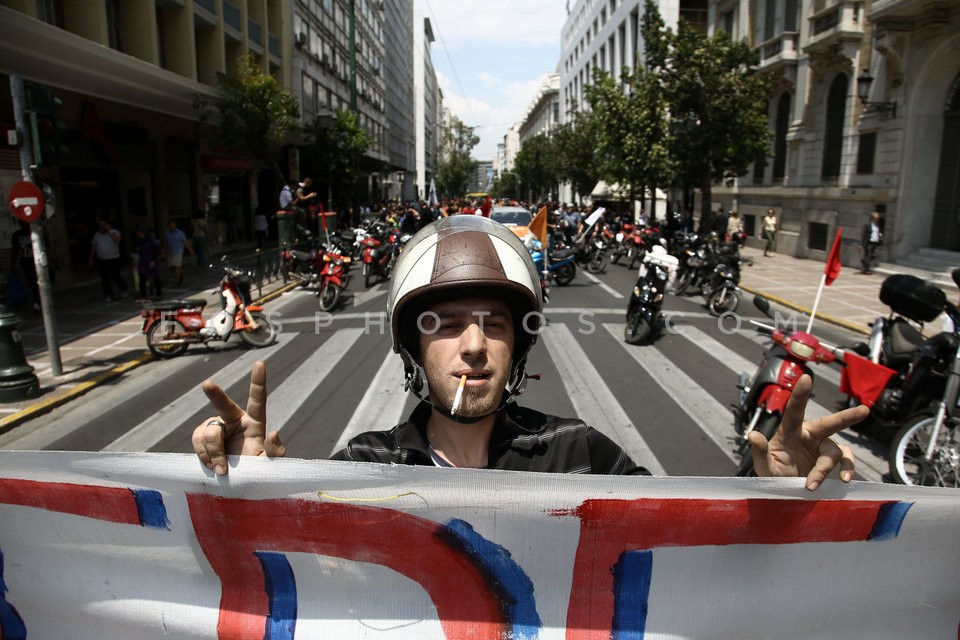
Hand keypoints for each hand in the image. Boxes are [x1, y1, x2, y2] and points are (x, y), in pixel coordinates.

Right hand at [191, 361, 284, 475]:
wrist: (233, 486)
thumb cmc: (255, 472)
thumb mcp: (268, 465)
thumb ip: (275, 452)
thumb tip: (273, 432)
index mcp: (254, 423)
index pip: (257, 400)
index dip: (258, 381)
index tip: (260, 364)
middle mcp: (233, 421)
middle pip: (223, 405)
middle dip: (215, 394)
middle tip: (207, 384)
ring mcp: (215, 428)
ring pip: (210, 435)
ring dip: (215, 454)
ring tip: (223, 469)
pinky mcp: (201, 438)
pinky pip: (198, 443)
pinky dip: (205, 457)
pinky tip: (212, 466)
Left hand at [750, 374, 867, 490]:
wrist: (785, 491)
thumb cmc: (774, 473)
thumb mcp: (764, 465)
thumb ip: (760, 451)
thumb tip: (753, 435)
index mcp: (791, 432)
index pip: (795, 410)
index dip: (800, 394)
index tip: (806, 377)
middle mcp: (810, 436)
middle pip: (829, 424)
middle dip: (846, 417)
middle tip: (864, 410)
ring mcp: (823, 449)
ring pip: (833, 453)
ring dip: (823, 469)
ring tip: (811, 484)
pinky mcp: (833, 462)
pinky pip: (846, 462)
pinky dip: (848, 470)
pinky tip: (845, 480)